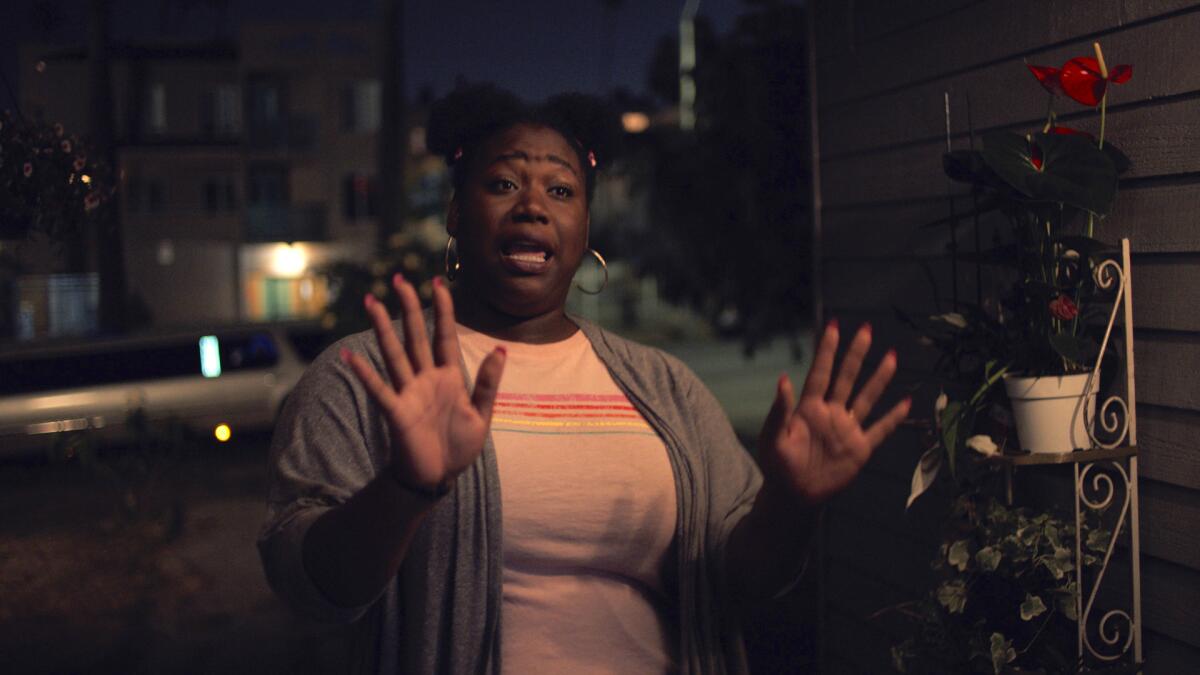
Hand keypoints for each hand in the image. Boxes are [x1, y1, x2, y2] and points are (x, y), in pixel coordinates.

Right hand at [340, 274, 505, 492]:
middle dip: (409, 307)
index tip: (438, 281)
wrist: (439, 478)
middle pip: (415, 335)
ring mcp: (409, 393)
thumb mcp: (482, 415)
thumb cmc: (459, 447)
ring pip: (394, 353)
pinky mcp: (397, 412)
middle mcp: (426, 379)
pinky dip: (365, 373)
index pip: (444, 335)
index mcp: (450, 377)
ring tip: (371, 301)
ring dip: (383, 328)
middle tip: (399, 278)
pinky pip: (379, 389)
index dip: (442, 309)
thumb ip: (489, 383)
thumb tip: (501, 349)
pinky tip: (350, 355)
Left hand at [757, 320, 910, 506]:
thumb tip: (783, 379)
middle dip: (856, 354)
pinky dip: (894, 417)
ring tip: (891, 356)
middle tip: (866, 329)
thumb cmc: (777, 466)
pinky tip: (906, 402)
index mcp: (809, 408)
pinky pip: (881, 429)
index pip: (821, 372)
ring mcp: (847, 429)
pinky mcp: (860, 449)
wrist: (793, 495)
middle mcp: (831, 413)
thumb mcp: (773, 438)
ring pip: (867, 397)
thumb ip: (780, 410)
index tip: (834, 326)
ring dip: (879, 378)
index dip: (827, 350)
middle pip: (847, 378)